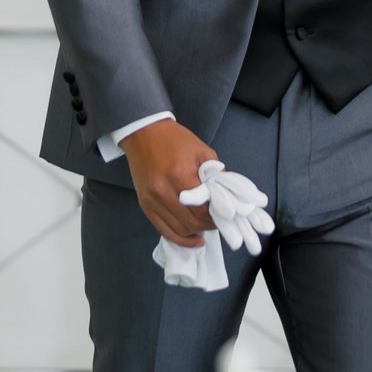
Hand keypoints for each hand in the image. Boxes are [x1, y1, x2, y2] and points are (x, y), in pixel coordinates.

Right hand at [119, 119, 217, 245]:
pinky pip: (163, 230)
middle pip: (191, 221)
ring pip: (178, 229)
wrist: (144, 133)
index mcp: (179, 174)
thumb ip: (216, 174)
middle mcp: (162, 190)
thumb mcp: (202, 151)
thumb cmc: (175, 140)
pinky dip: (179, 238)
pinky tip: (192, 238)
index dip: (216, 215)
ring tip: (206, 227)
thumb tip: (227, 195)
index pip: (202, 207)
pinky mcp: (145, 205)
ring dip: (195, 232)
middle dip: (208, 225)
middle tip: (218, 221)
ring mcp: (151, 200)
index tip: (225, 214)